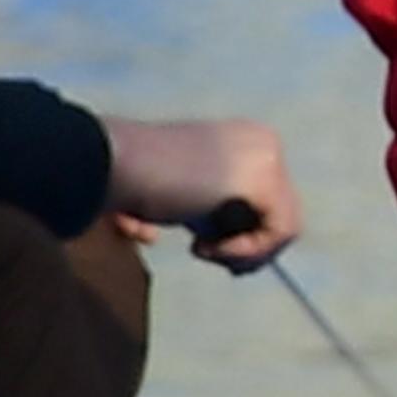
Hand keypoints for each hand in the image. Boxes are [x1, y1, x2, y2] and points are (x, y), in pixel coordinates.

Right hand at [102, 115, 301, 268]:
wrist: (110, 163)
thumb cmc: (132, 180)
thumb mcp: (185, 193)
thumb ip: (213, 210)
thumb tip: (242, 258)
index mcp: (245, 139)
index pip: (269, 200)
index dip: (242, 234)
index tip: (201, 244)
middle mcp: (263, 141)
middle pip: (282, 214)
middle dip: (247, 246)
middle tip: (203, 250)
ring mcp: (266, 157)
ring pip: (286, 227)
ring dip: (244, 252)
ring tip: (202, 248)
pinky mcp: (262, 178)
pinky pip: (280, 232)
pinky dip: (247, 251)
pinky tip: (208, 247)